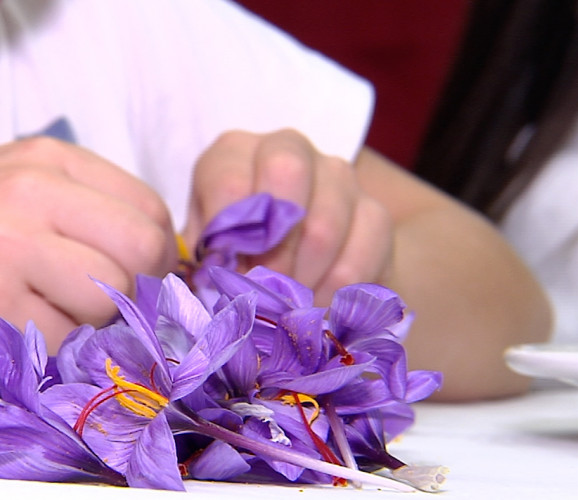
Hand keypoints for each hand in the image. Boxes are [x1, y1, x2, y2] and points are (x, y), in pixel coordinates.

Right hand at [0, 137, 176, 348]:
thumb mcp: (11, 181)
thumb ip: (80, 205)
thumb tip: (154, 255)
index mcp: (45, 159)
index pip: (148, 209)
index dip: (158, 253)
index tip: (140, 275)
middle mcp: (30, 194)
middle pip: (142, 251)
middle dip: (139, 288)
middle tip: (112, 303)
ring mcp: (8, 248)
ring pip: (108, 300)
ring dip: (94, 320)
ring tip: (55, 312)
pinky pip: (61, 338)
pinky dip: (52, 345)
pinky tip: (19, 328)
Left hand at [183, 129, 392, 304]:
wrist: (296, 259)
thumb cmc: (235, 254)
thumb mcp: (206, 252)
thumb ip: (203, 262)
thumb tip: (208, 286)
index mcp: (234, 153)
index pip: (228, 181)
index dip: (227, 238)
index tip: (225, 278)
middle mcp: (286, 149)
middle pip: (286, 174)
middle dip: (270, 248)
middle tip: (262, 293)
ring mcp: (337, 175)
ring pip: (324, 224)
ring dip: (301, 280)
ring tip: (285, 310)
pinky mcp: (374, 212)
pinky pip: (360, 254)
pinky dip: (335, 292)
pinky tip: (318, 307)